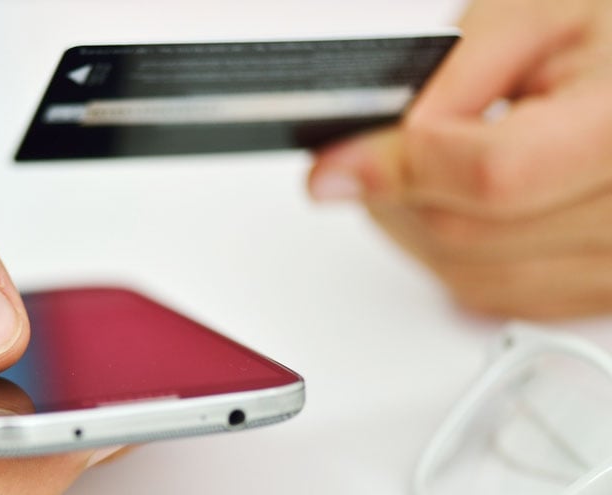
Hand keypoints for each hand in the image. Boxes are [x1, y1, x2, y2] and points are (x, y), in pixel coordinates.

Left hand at [308, 0, 611, 318]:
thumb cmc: (610, 35)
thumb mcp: (533, 15)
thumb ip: (450, 78)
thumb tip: (367, 155)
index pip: (496, 174)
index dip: (401, 168)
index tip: (334, 165)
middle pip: (466, 233)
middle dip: (394, 192)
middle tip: (364, 155)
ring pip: (468, 275)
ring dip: (414, 228)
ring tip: (412, 171)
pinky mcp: (598, 291)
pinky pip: (494, 295)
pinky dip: (452, 255)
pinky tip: (452, 206)